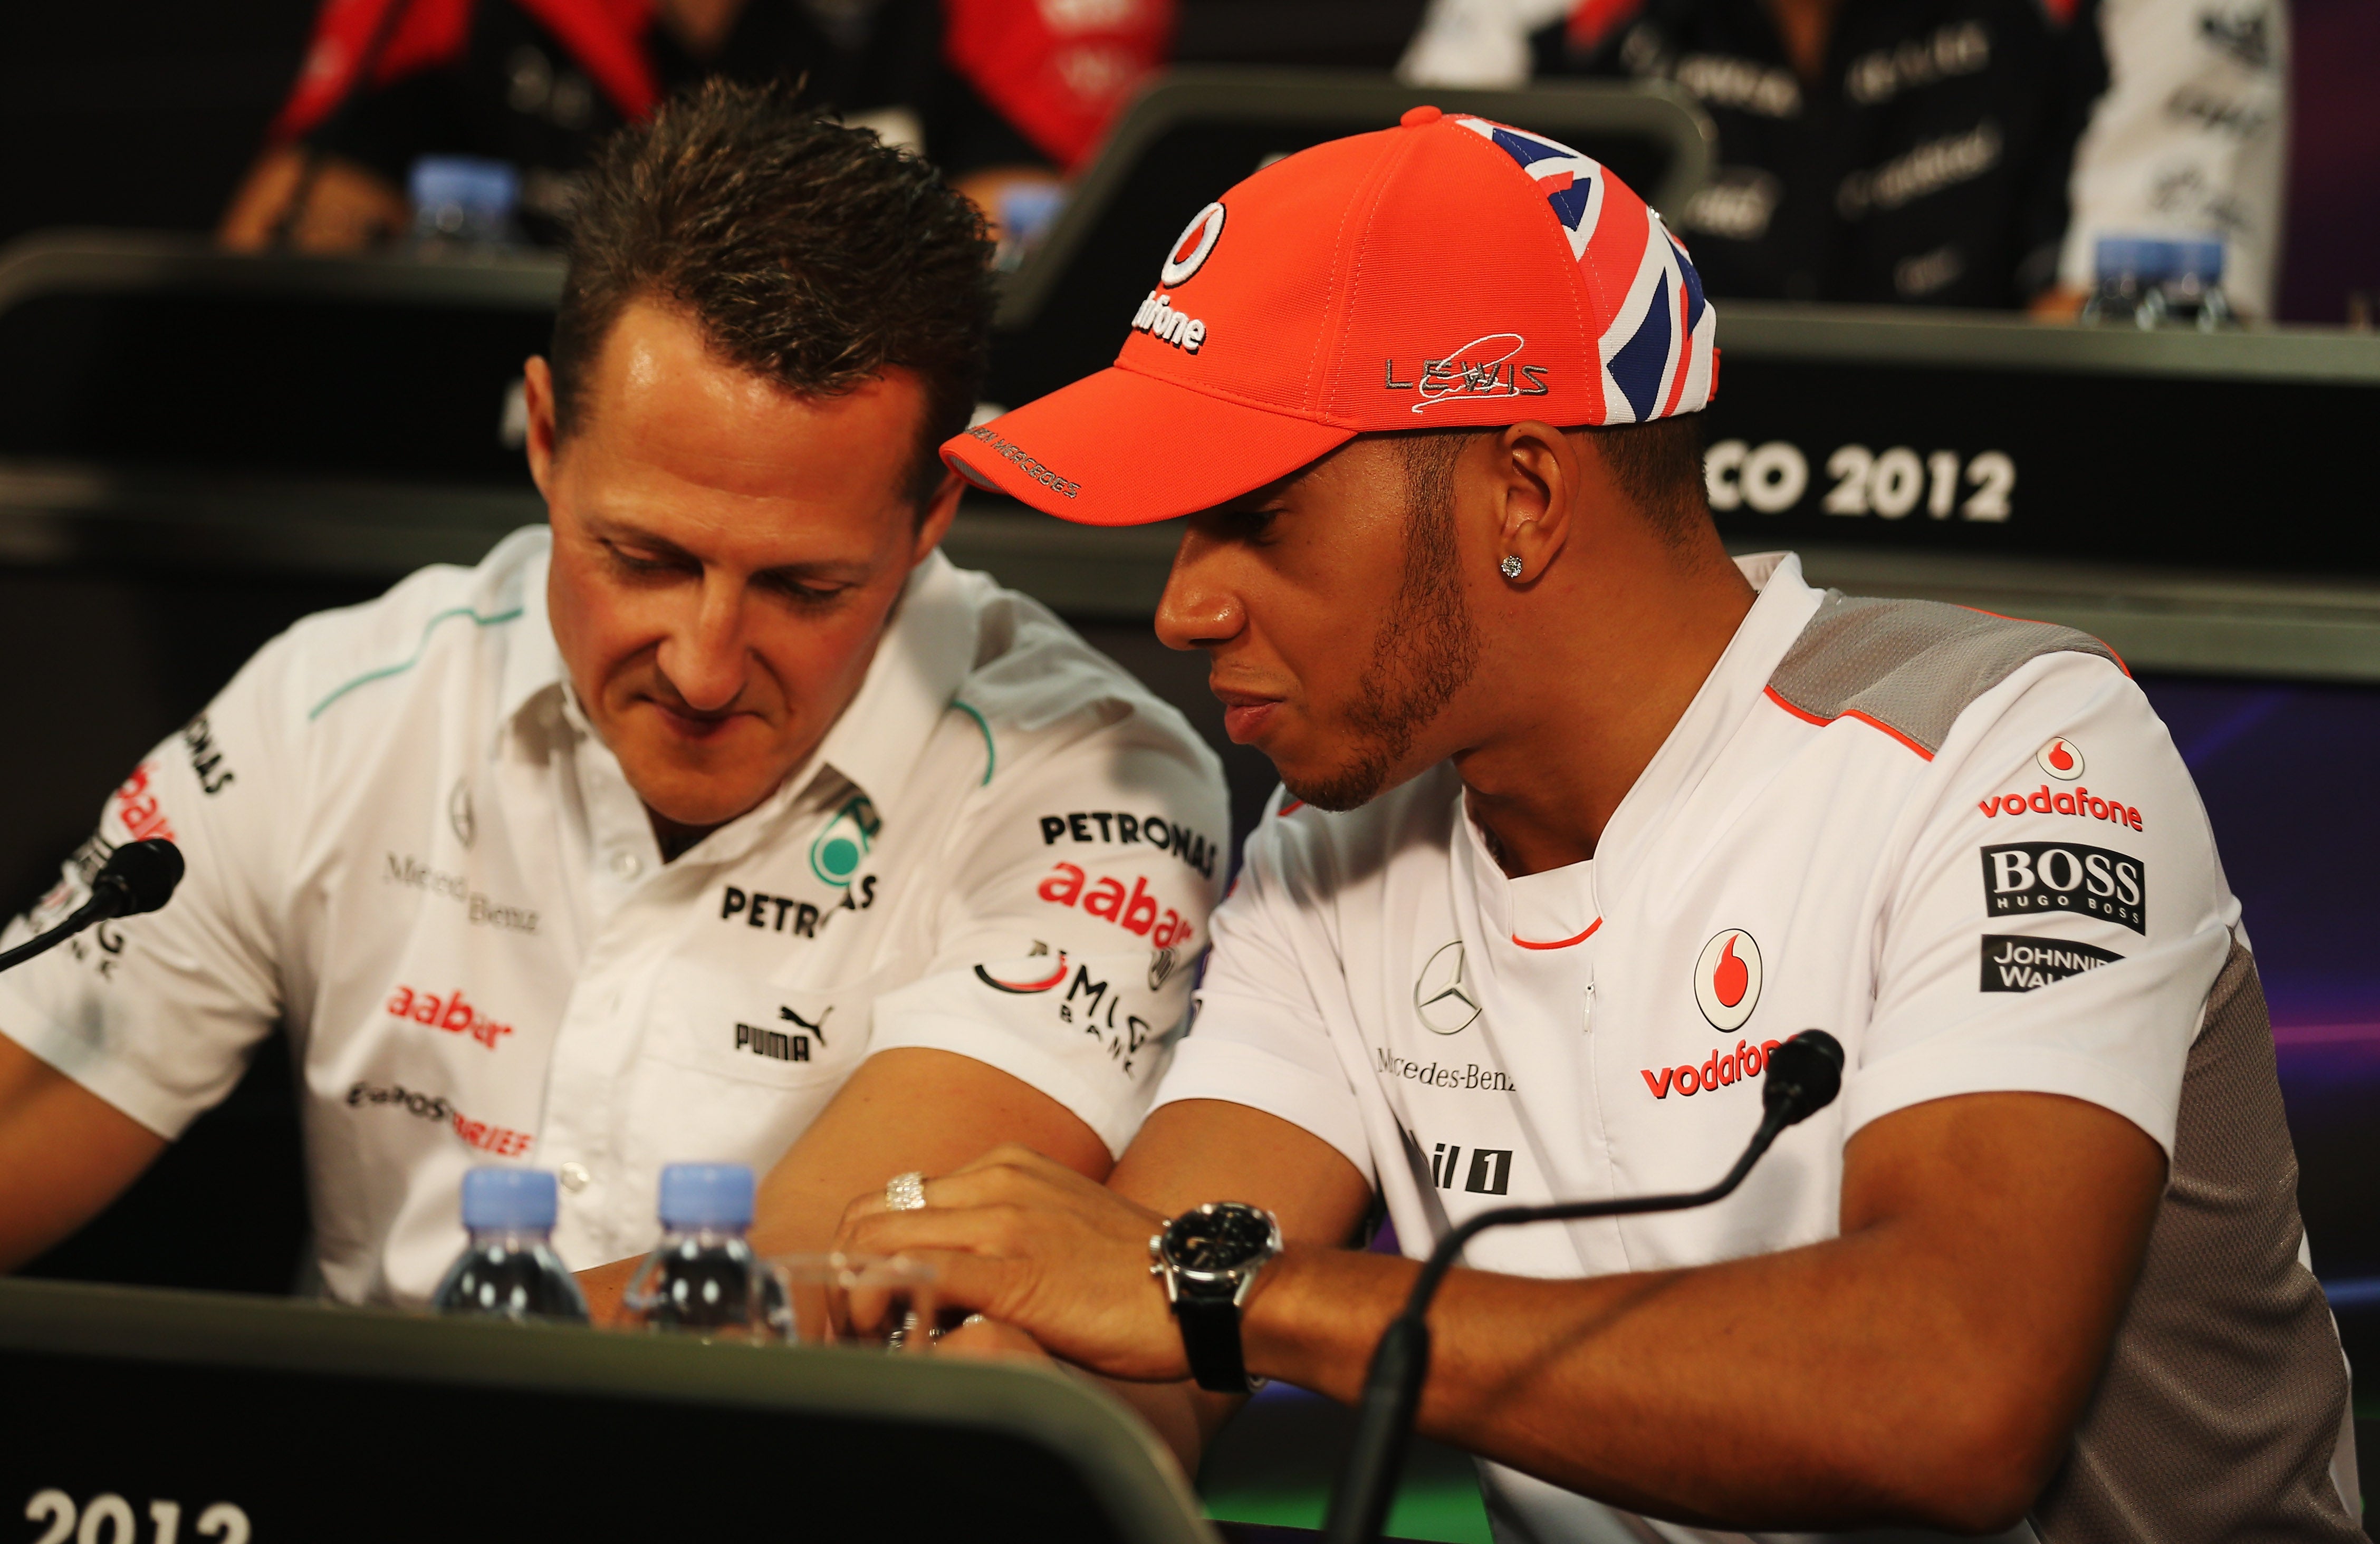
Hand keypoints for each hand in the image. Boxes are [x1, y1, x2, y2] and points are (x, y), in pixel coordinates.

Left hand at [837, 1143, 1188, 1380]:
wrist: (1201, 1286)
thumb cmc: (1135, 1273)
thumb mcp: (1058, 1226)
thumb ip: (1001, 1235)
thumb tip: (945, 1279)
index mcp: (1004, 1166)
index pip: (895, 1200)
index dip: (863, 1252)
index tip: (864, 1300)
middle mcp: (995, 1179)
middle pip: (870, 1216)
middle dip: (843, 1275)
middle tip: (851, 1327)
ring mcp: (1002, 1219)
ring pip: (878, 1240)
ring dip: (855, 1297)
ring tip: (868, 1340)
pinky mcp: (1013, 1269)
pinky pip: (916, 1277)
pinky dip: (887, 1308)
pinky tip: (894, 1338)